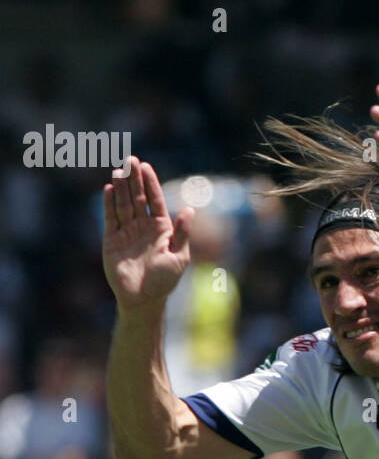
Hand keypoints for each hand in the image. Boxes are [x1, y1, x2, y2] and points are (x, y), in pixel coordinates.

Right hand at [103, 156, 193, 308]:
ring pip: (123, 204)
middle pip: (138, 197)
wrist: (143, 299)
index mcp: (162, 227)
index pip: (154, 200)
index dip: (150, 183)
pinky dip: (109, 204)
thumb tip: (189, 209)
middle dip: (134, 179)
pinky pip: (111, 218)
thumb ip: (182, 233)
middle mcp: (143, 226)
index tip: (145, 166)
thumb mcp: (179, 256)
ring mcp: (127, 232)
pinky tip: (109, 189)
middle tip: (129, 159)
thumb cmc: (165, 280)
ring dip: (121, 187)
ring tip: (118, 170)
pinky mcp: (112, 240)